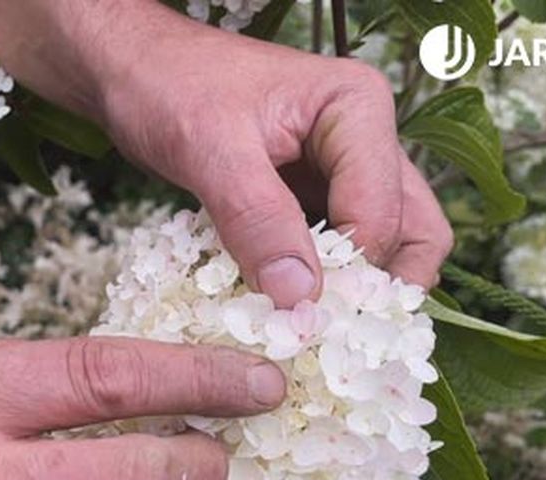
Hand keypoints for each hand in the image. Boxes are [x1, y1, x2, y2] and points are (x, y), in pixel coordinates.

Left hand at [0, 1, 452, 306]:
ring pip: (381, 250)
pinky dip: (320, 287)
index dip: (352, 274)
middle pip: (413, 232)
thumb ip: (257, 219)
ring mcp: (344, 173)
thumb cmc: (168, 87)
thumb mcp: (208, 149)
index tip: (307, 321)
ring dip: (354, 295)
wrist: (131, 73)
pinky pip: (336, 254)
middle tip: (336, 340)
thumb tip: (301, 300)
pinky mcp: (314, 200)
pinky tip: (286, 315)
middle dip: (381, 291)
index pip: (383, 212)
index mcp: (357, 108)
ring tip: (311, 334)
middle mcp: (366, 140)